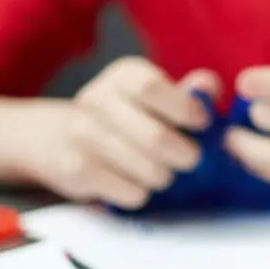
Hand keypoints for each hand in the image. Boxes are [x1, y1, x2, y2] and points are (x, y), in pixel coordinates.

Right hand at [27, 57, 218, 207]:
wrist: (61, 137)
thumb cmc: (129, 114)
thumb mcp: (158, 95)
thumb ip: (190, 92)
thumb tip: (208, 87)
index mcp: (123, 75)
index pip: (150, 87)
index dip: (183, 108)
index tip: (203, 123)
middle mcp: (96, 99)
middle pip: (154, 137)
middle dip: (184, 154)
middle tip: (192, 159)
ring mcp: (81, 134)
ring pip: (146, 169)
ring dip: (164, 176)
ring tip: (163, 172)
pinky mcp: (74, 169)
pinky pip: (129, 192)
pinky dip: (142, 193)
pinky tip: (136, 183)